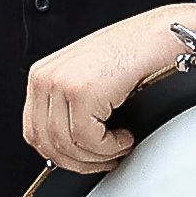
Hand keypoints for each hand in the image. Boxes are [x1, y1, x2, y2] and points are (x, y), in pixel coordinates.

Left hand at [21, 13, 183, 172]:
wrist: (161, 34)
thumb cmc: (133, 53)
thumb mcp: (88, 79)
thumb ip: (68, 107)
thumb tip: (68, 146)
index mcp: (41, 74)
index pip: (34, 133)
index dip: (61, 156)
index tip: (85, 159)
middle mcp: (45, 77)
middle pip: (48, 144)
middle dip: (81, 162)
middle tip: (106, 159)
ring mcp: (60, 83)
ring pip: (68, 146)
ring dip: (99, 156)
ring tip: (119, 145)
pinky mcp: (81, 91)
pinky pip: (88, 140)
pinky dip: (110, 147)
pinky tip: (125, 137)